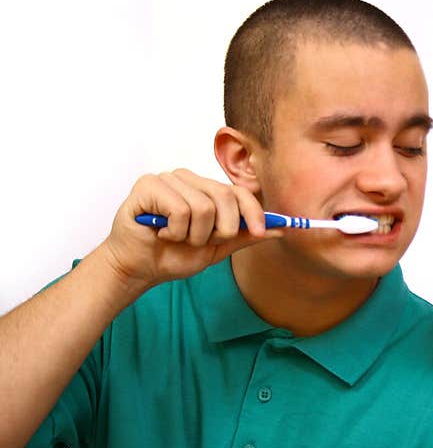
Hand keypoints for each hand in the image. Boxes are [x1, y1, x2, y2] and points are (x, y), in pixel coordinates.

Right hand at [99, 168, 282, 287]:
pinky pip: (180, 210)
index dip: (254, 212)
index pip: (239, 191)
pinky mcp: (149, 185)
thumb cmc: (173, 255)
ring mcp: (168, 179)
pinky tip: (162, 233)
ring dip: (193, 235)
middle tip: (200, 242)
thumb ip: (244, 236)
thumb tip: (278, 229)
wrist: (140, 268)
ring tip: (177, 238)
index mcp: (206, 189)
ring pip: (203, 207)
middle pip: (226, 197)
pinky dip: (175, 231)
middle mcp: (189, 179)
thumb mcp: (217, 248)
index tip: (260, 232)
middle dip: (220, 230)